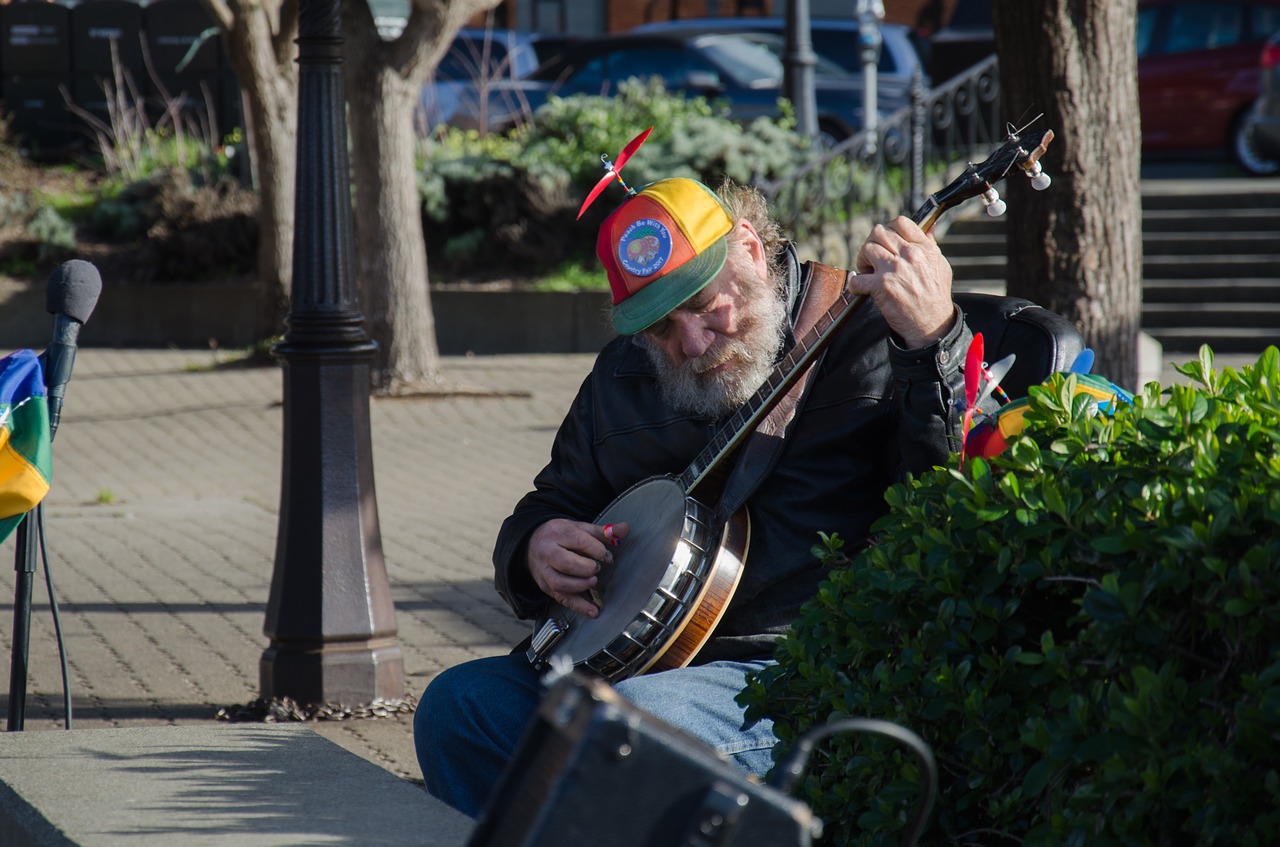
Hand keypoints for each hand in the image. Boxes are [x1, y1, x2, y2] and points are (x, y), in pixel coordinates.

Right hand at [526, 519, 629, 618]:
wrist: (532, 544)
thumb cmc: (559, 536)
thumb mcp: (580, 527)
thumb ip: (604, 531)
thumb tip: (624, 529)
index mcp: (558, 532)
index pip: (578, 541)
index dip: (596, 550)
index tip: (605, 554)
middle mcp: (548, 551)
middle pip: (565, 562)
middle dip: (586, 568)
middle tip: (597, 567)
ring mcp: (545, 571)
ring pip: (560, 583)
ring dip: (581, 585)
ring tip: (593, 581)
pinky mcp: (546, 586)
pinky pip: (561, 599)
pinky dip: (579, 606)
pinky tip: (593, 610)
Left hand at [850, 216, 955, 348]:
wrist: (931, 324)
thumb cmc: (935, 297)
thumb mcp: (941, 266)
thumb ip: (930, 246)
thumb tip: (927, 228)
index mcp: (923, 248)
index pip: (900, 222)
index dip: (887, 229)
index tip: (884, 241)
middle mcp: (909, 255)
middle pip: (879, 233)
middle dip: (871, 244)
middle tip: (872, 259)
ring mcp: (894, 269)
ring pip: (867, 249)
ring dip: (862, 261)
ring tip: (868, 272)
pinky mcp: (882, 286)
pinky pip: (857, 278)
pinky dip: (854, 284)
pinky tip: (860, 288)